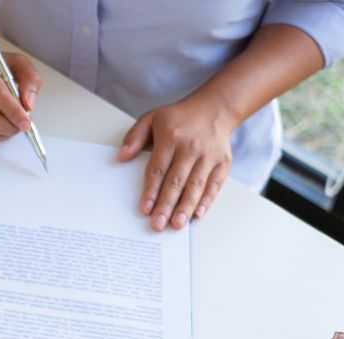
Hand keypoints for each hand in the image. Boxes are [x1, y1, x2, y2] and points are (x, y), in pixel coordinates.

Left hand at [118, 96, 235, 230]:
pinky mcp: (223, 162)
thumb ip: (135, 137)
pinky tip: (197, 214)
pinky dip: (206, 200)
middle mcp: (191, 147)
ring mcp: (209, 156)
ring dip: (186, 207)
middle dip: (166, 205)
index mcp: (171, 137)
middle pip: (176, 181)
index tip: (145, 208)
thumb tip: (121, 156)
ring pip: (196, 186)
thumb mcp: (151, 118)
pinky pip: (214, 184)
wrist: (214, 108)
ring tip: (176, 224)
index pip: (158, 168)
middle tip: (158, 224)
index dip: (151, 190)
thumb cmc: (178, 118)